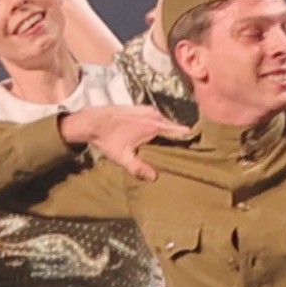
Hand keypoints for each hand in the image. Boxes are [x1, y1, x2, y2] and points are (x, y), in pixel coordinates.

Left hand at [62, 102, 183, 175]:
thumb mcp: (123, 157)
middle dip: (177, 140)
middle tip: (179, 154)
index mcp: (154, 125)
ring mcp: (148, 109)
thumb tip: (155, 178)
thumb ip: (139, 168)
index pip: (181, 131)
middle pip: (175, 128)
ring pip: (165, 123)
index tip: (194, 150)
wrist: (91, 120)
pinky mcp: (141, 108)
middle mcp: (154, 114)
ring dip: (167, 134)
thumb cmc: (107, 138)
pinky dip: (158, 128)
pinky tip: (153, 139)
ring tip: (167, 148)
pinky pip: (157, 119)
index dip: (189, 140)